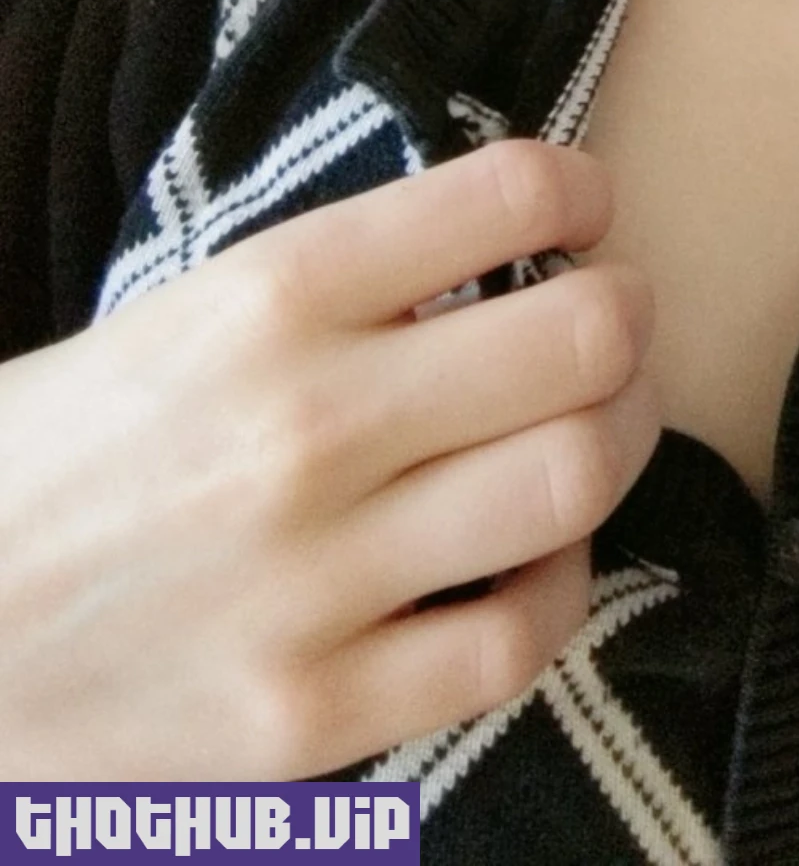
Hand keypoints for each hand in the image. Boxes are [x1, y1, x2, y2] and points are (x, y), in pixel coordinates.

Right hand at [0, 139, 657, 778]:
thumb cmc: (65, 451)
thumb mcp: (188, 314)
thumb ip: (349, 286)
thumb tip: (513, 248)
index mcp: (267, 299)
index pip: (507, 195)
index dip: (579, 194)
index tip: (580, 214)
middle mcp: (305, 427)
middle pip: (584, 337)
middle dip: (626, 315)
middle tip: (609, 321)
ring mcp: (315, 579)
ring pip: (578, 477)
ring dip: (618, 435)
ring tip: (593, 422)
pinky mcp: (313, 712)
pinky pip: (521, 636)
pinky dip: (559, 584)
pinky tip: (531, 553)